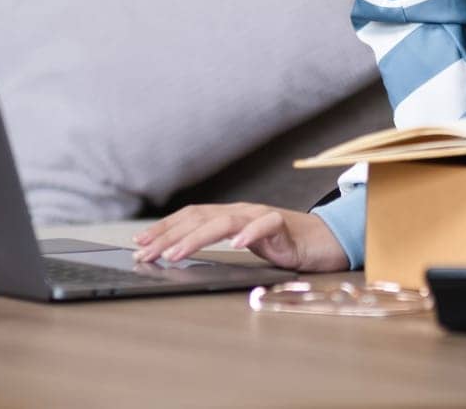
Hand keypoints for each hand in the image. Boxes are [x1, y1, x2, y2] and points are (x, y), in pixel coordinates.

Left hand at [132, 203, 348, 271]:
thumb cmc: (284, 245)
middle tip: (146, 254)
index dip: (164, 228)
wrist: (325, 241)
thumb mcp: (246, 245)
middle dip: (168, 235)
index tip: (140, 245)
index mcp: (230, 215)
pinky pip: (265, 225)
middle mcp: (242, 211)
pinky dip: (250, 233)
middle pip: (199, 217)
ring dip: (196, 237)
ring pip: (224, 221)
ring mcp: (261, 216)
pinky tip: (236, 245)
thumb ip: (221, 246)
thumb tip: (181, 254)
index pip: (190, 217)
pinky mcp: (283, 226)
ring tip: (176, 253)